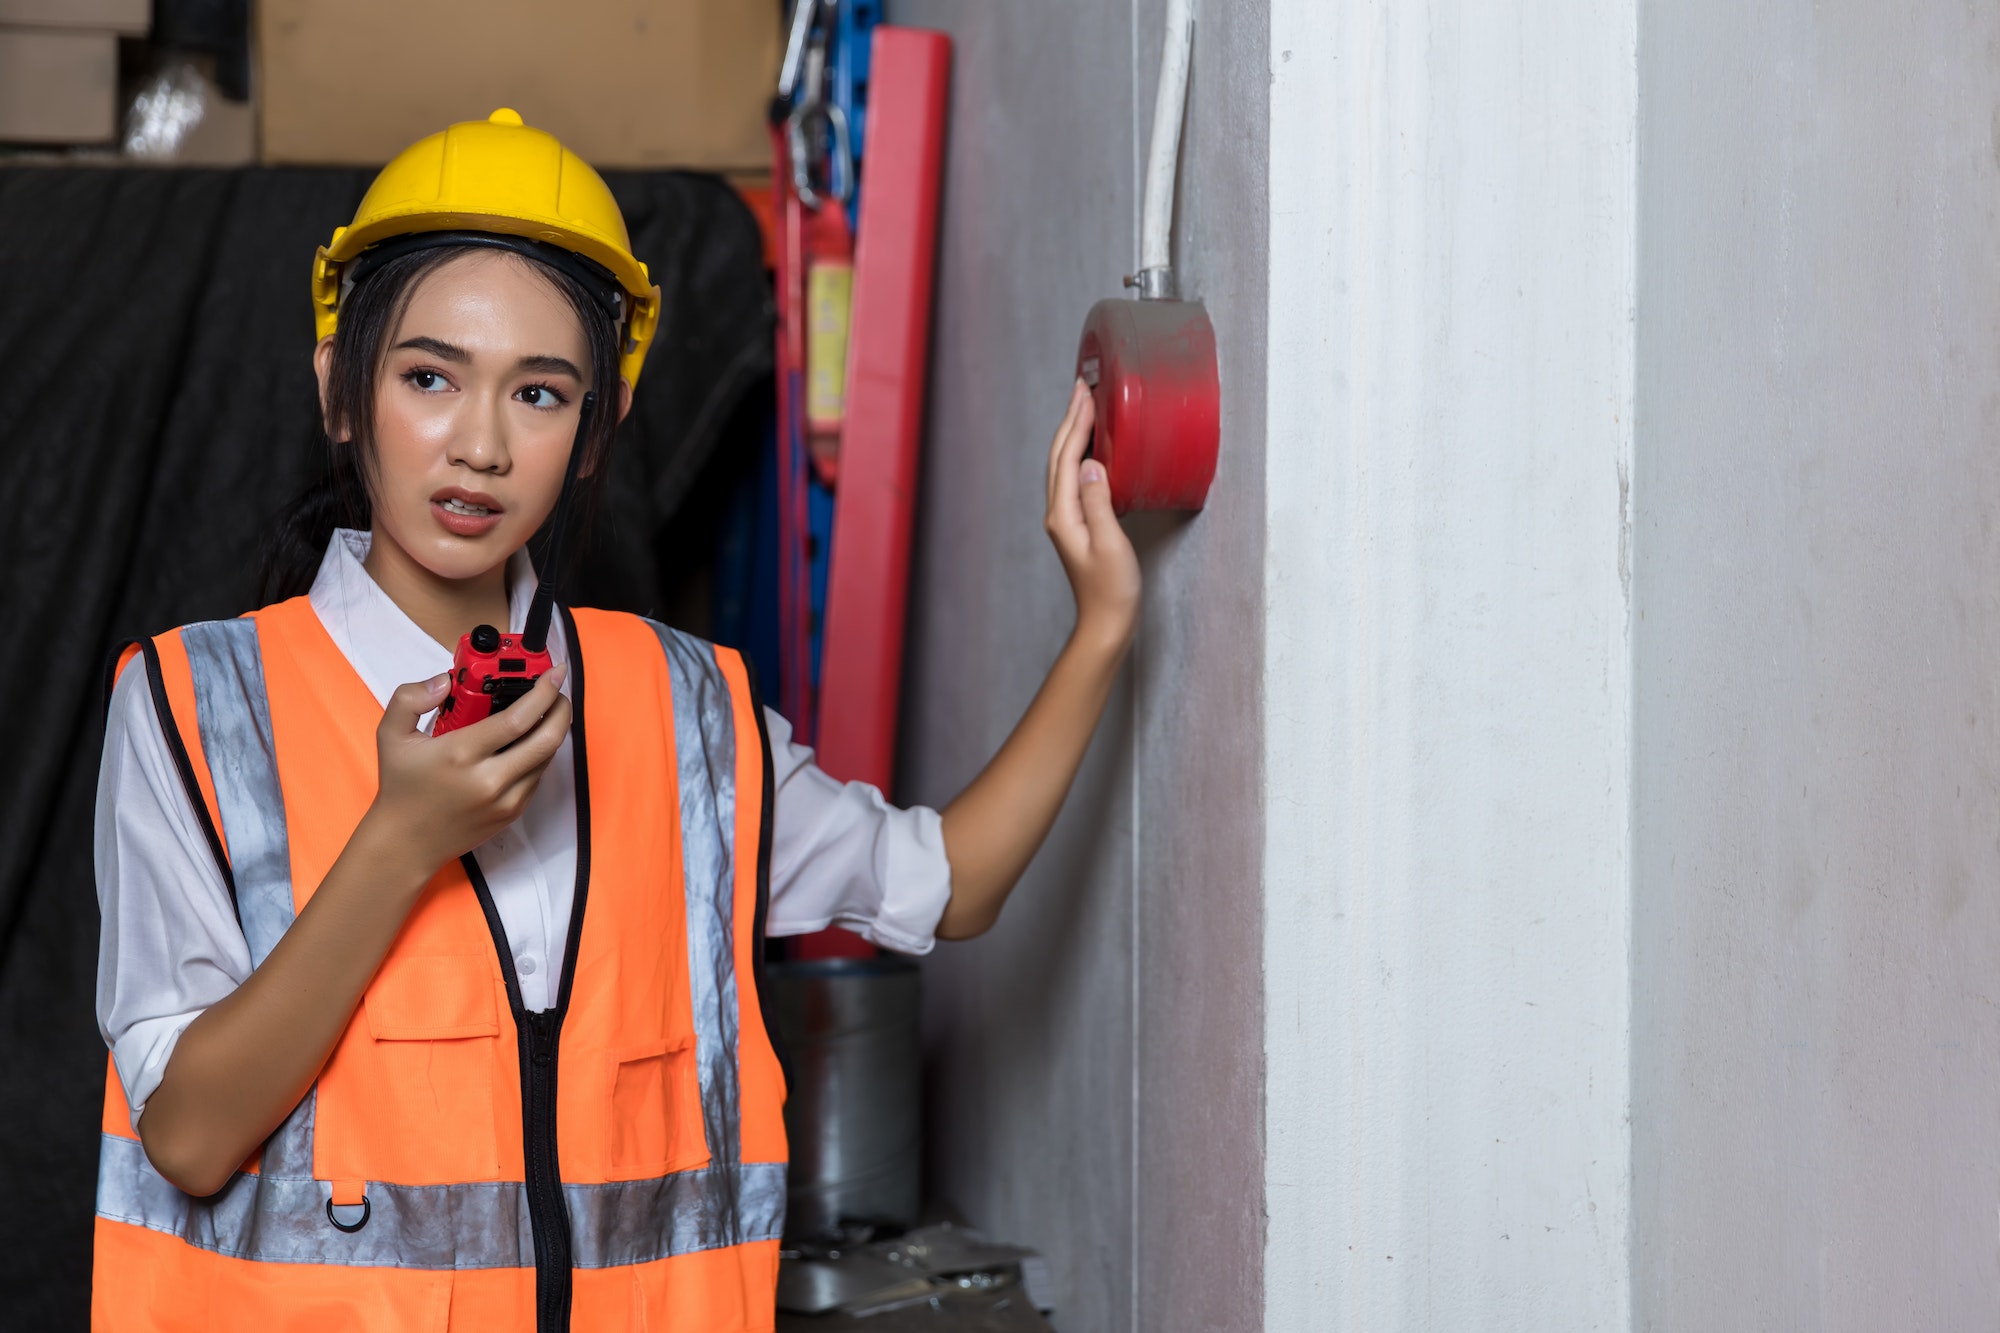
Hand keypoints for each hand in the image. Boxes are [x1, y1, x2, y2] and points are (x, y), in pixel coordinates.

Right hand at [365, 665, 571, 874]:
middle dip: (561, 709)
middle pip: (546, 739)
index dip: (543, 693)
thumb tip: (444, 681)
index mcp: (461, 754)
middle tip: (558, 691)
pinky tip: (530, 741)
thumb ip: (410, 698)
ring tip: (545, 712)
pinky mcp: (512, 813)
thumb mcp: (391, 736)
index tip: (554, 674)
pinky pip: (538, 777)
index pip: (516, 719)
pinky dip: (540, 755)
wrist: (406, 842)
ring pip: (546, 758)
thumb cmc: (401, 787)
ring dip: (553, 731)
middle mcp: (489, 779)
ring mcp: (504, 800)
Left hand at [1045, 379, 1141, 652]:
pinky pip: (1075, 479)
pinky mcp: (1077, 526)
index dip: (1078, 421)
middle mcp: (1059, 513)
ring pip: (1065, 466)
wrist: (1106, 625)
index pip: (1068, 456)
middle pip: (1060, 456)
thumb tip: (1092, 464)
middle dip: (1071, 419)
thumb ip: (1100, 503)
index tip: (1086, 392)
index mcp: (1063, 514)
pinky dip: (1082, 455)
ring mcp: (1066, 520)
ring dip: (1074, 434)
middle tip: (1083, 387)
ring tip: (1086, 408)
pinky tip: (1095, 451)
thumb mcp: (1111, 544)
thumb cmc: (1112, 591)